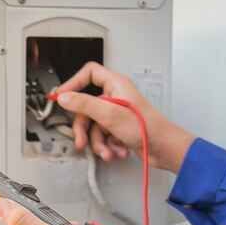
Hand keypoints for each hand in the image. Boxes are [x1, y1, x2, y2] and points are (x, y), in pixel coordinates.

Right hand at [56, 62, 195, 172]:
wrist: (164, 148)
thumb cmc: (146, 127)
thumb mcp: (109, 114)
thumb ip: (83, 104)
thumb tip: (64, 97)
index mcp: (115, 85)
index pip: (89, 73)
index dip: (73, 83)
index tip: (62, 96)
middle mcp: (115, 97)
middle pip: (86, 107)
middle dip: (85, 129)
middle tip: (82, 140)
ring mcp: (117, 114)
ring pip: (94, 126)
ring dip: (99, 142)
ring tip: (107, 151)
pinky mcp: (120, 129)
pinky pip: (104, 136)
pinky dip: (108, 146)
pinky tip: (117, 151)